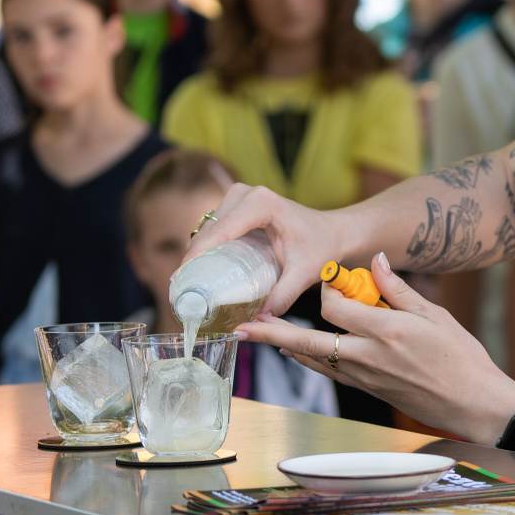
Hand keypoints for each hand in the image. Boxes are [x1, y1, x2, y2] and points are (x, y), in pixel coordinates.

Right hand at [185, 183, 350, 315]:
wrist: (332, 232)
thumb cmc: (321, 247)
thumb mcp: (305, 273)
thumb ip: (284, 295)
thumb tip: (259, 319)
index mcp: (261, 204)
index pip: (220, 231)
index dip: (197, 255)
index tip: (181, 279)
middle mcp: (246, 194)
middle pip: (208, 229)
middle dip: (192, 259)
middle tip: (183, 290)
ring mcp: (239, 196)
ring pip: (206, 228)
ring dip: (196, 253)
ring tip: (188, 284)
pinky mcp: (236, 205)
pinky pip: (213, 227)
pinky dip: (205, 247)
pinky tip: (200, 271)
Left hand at [235, 255, 514, 441]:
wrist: (474, 405)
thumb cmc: (462, 358)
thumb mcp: (435, 315)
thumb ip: (398, 288)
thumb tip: (375, 260)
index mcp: (386, 330)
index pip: (335, 305)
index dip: (327, 287)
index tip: (328, 275)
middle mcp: (367, 356)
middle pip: (308, 341)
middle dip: (271, 331)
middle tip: (241, 324)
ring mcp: (364, 378)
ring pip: (312, 360)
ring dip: (283, 346)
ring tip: (254, 333)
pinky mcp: (366, 390)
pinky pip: (328, 372)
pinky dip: (308, 360)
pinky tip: (293, 351)